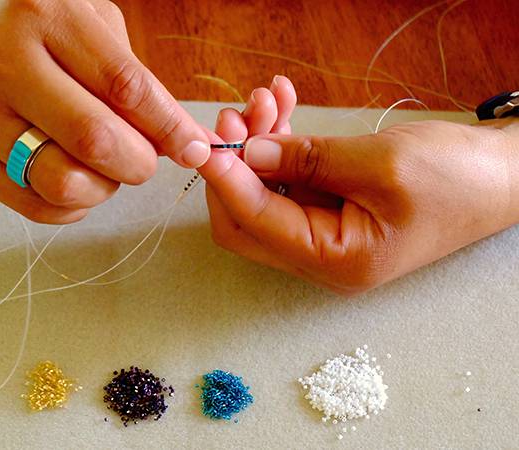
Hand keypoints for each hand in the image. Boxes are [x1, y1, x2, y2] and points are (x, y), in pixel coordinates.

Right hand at [0, 0, 209, 222]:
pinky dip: (73, 206)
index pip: (127, 88)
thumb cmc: (31, 17)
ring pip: (63, 182)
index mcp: (48, 19)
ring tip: (102, 166)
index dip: (170, 128)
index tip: (194, 149)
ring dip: (104, 188)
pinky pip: (35, 206)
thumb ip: (136, 80)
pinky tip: (76, 178)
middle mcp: (5, 64)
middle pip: (96, 142)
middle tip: (143, 157)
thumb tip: (185, 140)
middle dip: (139, 163)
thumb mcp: (90, 21)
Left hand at [200, 76, 518, 293]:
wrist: (498, 179)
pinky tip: (282, 108)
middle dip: (235, 165)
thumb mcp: (380, 164)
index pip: (256, 224)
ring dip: (256, 147)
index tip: (205, 141)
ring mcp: (322, 235)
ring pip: (263, 195)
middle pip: (246, 219)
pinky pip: (287, 182)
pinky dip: (279, 147)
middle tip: (237, 114)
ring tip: (266, 99)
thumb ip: (308, 160)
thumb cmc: (455, 180)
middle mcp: (320, 257)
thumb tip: (249, 152)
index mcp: (335, 261)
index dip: (226, 181)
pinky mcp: (328, 211)